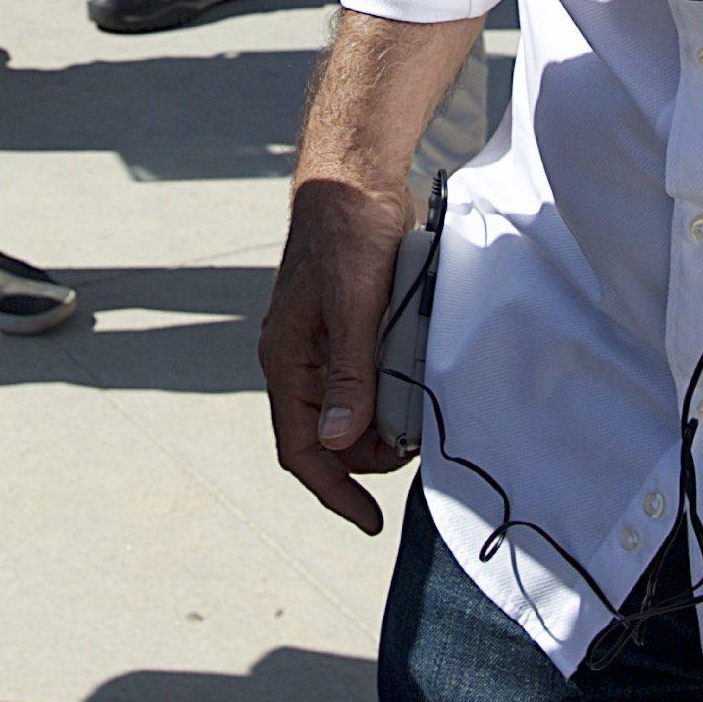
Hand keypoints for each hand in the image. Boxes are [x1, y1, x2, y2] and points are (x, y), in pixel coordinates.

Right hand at [259, 174, 412, 534]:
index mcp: (286, 359)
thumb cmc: (347, 236)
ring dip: (379, 425)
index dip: (333, 491)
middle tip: (413, 447)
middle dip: (365, 457)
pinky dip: (386, 395)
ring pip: (346, 413)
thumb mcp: (352, 306)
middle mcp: (297, 360)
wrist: (354, 181)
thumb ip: (348, 374)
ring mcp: (320, 346)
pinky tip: (412, 384)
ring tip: (417, 415)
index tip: (372, 521)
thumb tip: (339, 441)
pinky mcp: (345, 331)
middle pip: (326, 438)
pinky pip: (361, 382)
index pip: (300, 448)